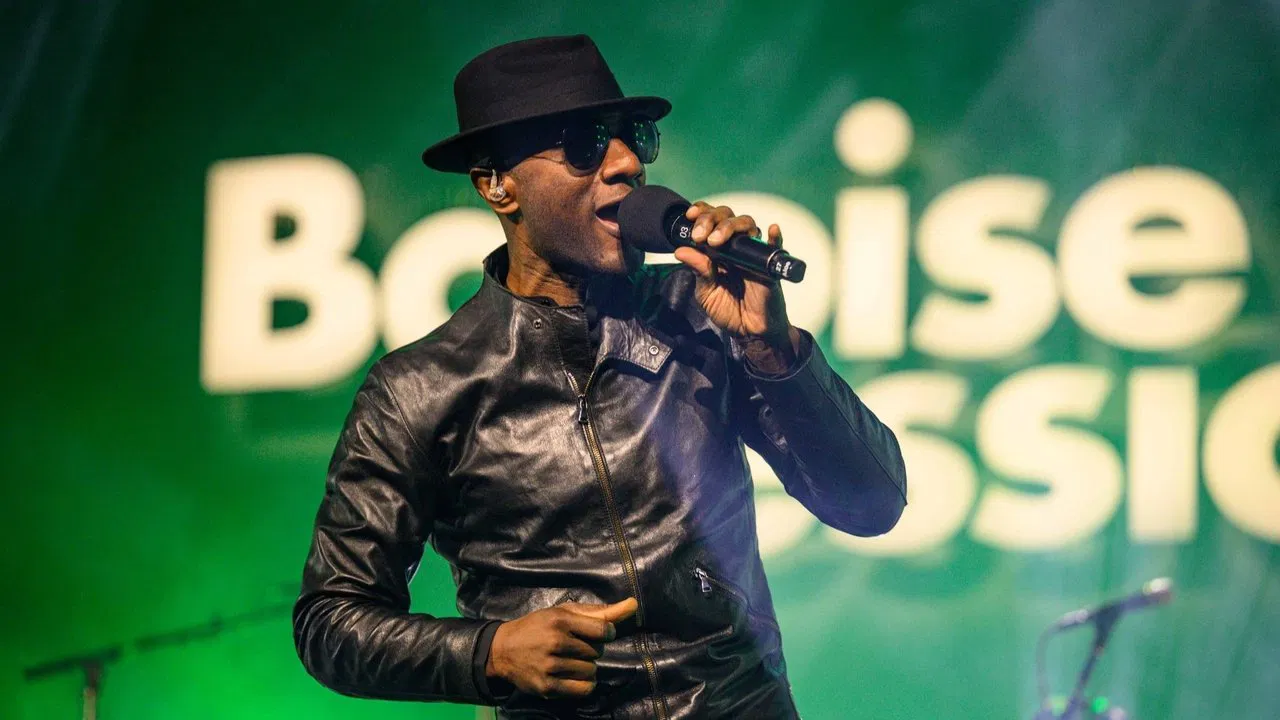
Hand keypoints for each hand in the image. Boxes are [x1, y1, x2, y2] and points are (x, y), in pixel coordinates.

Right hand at [486, 597, 637, 698]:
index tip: (598, 634)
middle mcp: (555, 642)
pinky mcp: (547, 687)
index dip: (606, 633)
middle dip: (590, 650)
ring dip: (585, 667)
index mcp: (560, 620)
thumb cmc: (538, 627)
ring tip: (567, 660)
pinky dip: (584, 684)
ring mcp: (550, 666)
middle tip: (572, 646)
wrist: (502, 650)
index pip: (604, 630)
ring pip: (591, 671)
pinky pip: (584, 689)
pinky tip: (572, 675)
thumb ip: (600, 611)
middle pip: (597, 652)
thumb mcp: (564, 612)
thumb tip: (634, 605)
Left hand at [673, 203, 799, 369]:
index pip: (711, 221)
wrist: (749, 331)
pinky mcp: (769, 266)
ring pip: (747, 225)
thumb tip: (680, 250)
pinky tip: (772, 231)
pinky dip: (775, 237)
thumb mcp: (706, 292)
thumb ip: (697, 270)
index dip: (702, 212)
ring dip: (731, 226)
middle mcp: (735, 247)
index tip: (690, 216)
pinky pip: (776, 247)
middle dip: (711, 219)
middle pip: (727, 217)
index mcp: (718, 250)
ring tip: (716, 240)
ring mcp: (753, 253)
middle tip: (701, 235)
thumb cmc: (728, 310)